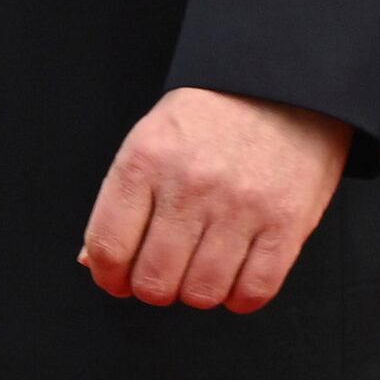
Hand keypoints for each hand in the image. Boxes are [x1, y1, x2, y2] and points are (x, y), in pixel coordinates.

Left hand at [79, 85, 353, 314]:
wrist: (285, 83)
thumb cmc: (213, 117)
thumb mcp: (153, 140)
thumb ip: (122, 201)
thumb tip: (93, 262)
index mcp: (147, 159)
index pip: (109, 247)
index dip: (109, 277)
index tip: (119, 280)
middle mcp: (191, 184)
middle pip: (154, 280)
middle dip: (155, 288)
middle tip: (167, 273)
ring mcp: (241, 204)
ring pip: (202, 293)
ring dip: (199, 292)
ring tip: (205, 269)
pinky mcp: (286, 220)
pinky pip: (254, 291)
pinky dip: (241, 297)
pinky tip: (238, 274)